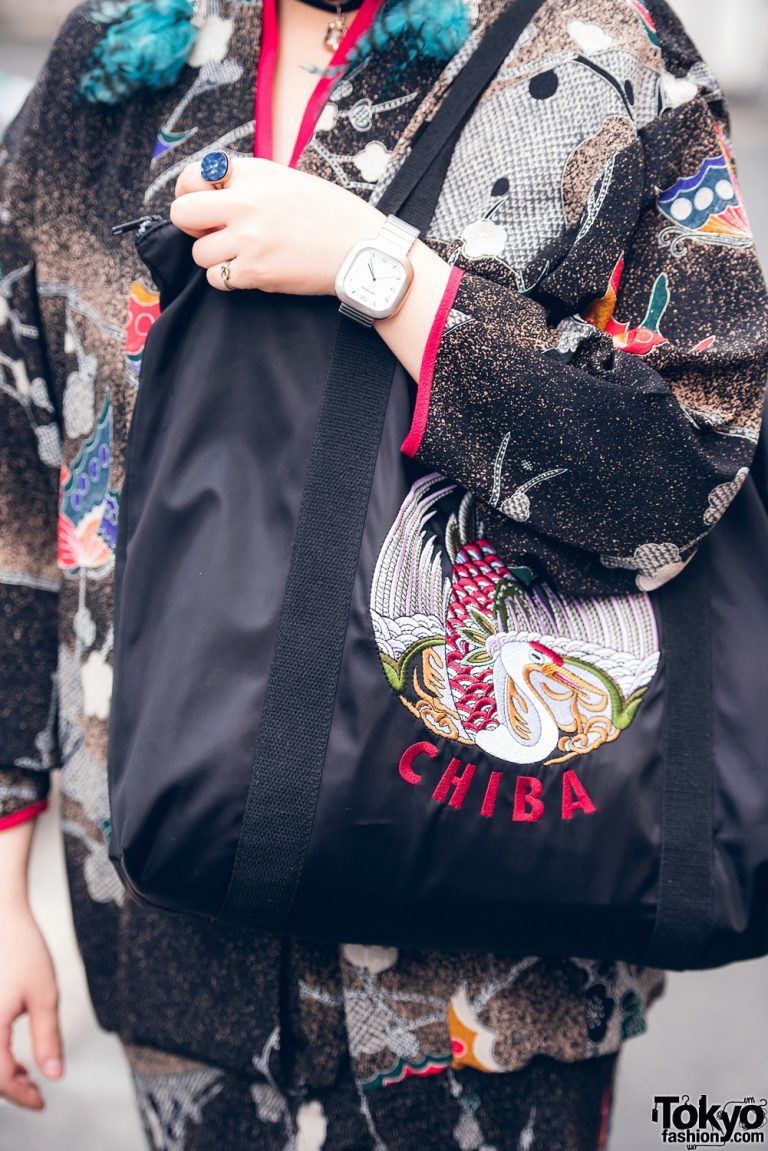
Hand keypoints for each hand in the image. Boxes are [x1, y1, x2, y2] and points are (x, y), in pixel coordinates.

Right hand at [0, 900, 63, 1109]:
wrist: (0, 916)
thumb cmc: (22, 950)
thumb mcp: (44, 995)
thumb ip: (47, 1038)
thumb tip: (54, 1074)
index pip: (1, 1080)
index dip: (22, 1095)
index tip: (41, 1101)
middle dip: (10, 1087)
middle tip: (36, 1089)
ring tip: (26, 1072)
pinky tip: (8, 1055)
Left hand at [171, 156, 385, 294]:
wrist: (362, 249)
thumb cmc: (332, 215)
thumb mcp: (288, 180)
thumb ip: (249, 182)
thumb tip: (213, 194)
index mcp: (255, 173)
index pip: (193, 175)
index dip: (192, 192)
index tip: (205, 205)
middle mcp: (246, 202)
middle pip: (182, 213)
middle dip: (193, 227)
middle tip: (213, 233)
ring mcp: (249, 239)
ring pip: (199, 253)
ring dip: (215, 257)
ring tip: (243, 255)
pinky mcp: (256, 271)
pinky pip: (218, 279)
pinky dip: (230, 279)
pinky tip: (253, 271)